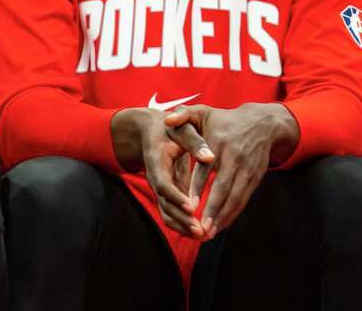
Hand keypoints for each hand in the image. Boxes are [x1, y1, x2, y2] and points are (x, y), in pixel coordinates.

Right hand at [111, 108, 209, 238]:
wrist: (150, 129)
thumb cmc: (170, 127)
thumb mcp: (181, 128)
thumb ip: (195, 142)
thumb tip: (211, 157)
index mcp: (156, 160)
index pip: (163, 184)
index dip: (176, 197)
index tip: (191, 207)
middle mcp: (155, 178)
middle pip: (164, 204)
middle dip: (181, 219)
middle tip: (200, 230)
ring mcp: (159, 187)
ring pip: (167, 212)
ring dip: (182, 226)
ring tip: (202, 235)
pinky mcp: (167, 192)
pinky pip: (172, 212)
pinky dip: (183, 223)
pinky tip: (199, 231)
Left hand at [164, 102, 298, 238]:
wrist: (262, 123)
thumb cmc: (225, 119)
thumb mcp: (204, 111)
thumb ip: (183, 114)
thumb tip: (167, 121)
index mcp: (218, 143)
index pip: (206, 168)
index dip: (198, 187)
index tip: (189, 205)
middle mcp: (234, 157)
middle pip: (223, 187)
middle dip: (212, 209)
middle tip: (200, 228)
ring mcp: (247, 169)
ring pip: (235, 197)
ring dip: (223, 216)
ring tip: (209, 233)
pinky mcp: (255, 178)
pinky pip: (244, 199)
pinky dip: (233, 213)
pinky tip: (221, 225)